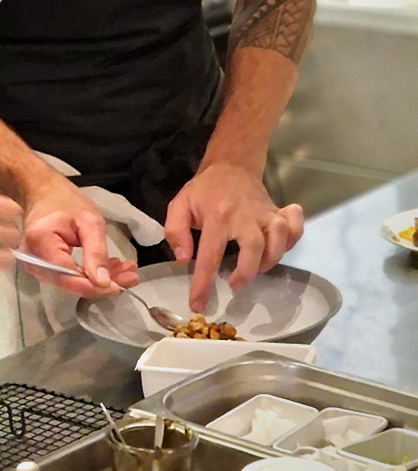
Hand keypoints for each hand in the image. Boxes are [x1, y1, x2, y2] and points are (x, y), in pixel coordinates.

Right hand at [22, 175, 138, 298]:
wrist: (44, 192)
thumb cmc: (66, 201)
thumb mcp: (90, 221)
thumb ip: (96, 252)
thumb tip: (103, 283)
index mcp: (41, 242)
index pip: (67, 277)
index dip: (93, 287)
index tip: (121, 286)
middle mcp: (33, 259)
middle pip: (70, 283)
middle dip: (102, 283)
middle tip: (131, 275)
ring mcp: (35, 266)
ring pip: (71, 283)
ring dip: (99, 280)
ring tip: (125, 270)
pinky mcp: (43, 268)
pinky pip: (68, 277)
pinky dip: (90, 274)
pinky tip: (109, 268)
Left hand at [164, 160, 304, 312]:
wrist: (231, 165)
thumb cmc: (203, 191)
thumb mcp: (179, 205)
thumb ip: (175, 231)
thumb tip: (183, 259)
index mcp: (216, 216)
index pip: (210, 255)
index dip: (203, 284)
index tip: (198, 304)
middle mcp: (244, 215)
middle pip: (255, 247)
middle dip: (247, 272)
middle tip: (234, 285)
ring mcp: (265, 213)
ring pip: (279, 239)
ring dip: (270, 260)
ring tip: (254, 269)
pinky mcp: (278, 212)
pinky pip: (295, 227)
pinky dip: (294, 239)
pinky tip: (281, 246)